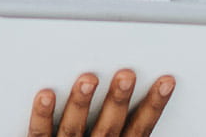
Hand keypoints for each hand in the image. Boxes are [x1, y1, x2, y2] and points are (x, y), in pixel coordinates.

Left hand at [27, 69, 174, 136]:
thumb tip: (143, 123)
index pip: (140, 128)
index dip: (153, 105)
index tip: (165, 82)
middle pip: (109, 125)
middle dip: (118, 100)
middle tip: (126, 75)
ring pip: (75, 125)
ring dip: (82, 102)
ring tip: (88, 78)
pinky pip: (39, 133)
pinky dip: (43, 114)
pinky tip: (47, 94)